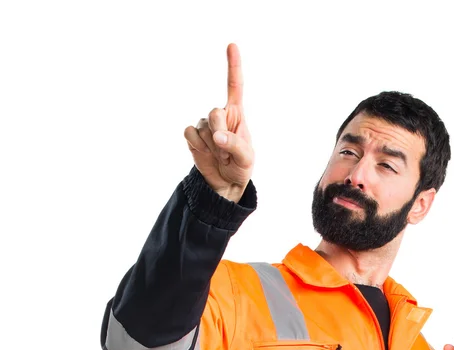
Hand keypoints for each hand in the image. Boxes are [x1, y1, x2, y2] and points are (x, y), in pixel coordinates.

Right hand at [184, 43, 253, 202]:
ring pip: (202, 128)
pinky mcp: (193, 136)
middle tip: (227, 152)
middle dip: (219, 133)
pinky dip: (198, 147)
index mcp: (237, 114)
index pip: (234, 86)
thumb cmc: (241, 166)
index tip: (232, 45)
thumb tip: (217, 136)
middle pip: (214, 113)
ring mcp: (204, 125)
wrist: (225, 182)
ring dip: (212, 147)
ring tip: (220, 157)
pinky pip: (190, 134)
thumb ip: (235, 145)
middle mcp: (220, 115)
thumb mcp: (246, 158)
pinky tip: (206, 154)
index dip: (233, 66)